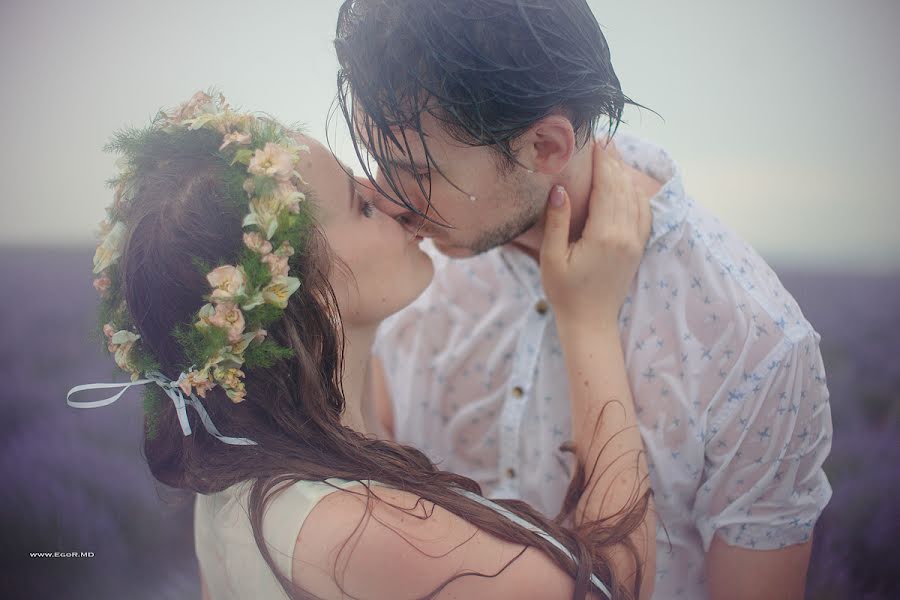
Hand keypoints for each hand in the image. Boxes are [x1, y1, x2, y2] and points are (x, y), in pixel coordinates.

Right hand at [539, 140, 651, 326]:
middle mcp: (626, 234)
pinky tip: (628, 185)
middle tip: (603, 141)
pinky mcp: (637, 248)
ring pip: (635, 198)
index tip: (595, 141)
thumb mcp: (553, 258)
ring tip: (613, 156)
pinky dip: (637, 194)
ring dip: (625, 175)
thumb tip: (559, 189)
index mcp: (605, 234)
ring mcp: (635, 242)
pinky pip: (644, 214)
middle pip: (623, 188)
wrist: (591, 323)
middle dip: (614, 162)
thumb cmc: (565, 293)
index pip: (607, 187)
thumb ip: (557, 222)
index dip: (602, 162)